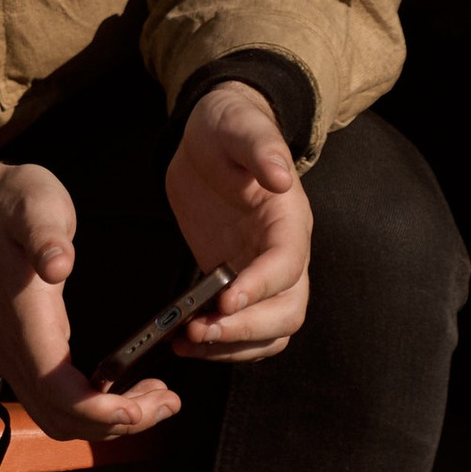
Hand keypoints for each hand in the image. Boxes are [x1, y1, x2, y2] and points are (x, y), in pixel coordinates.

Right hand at [0, 159, 182, 441]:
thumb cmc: (10, 206)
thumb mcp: (36, 205)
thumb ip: (47, 234)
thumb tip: (59, 263)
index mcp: (22, 320)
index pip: (56, 390)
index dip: (97, 411)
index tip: (138, 407)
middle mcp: (13, 349)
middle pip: (62, 417)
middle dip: (117, 423)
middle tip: (166, 402)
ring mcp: (15, 355)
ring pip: (58, 417)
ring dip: (107, 422)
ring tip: (154, 399)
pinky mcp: (23, 353)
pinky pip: (55, 402)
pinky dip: (93, 409)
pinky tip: (123, 390)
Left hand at [162, 82, 312, 357]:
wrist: (212, 136)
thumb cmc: (229, 125)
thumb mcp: (239, 126)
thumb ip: (261, 148)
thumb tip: (281, 177)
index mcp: (289, 218)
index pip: (287, 265)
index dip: (260, 288)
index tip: (224, 300)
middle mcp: (283, 252)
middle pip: (287, 311)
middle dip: (246, 329)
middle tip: (199, 330)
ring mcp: (260, 270)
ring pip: (268, 331)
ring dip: (233, 346)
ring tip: (187, 342)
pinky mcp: (234, 280)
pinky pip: (239, 326)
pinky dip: (217, 343)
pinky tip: (181, 339)